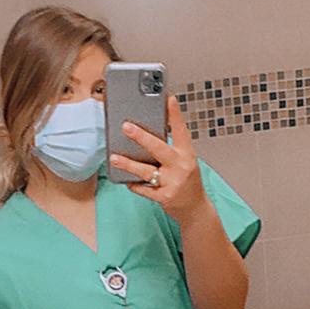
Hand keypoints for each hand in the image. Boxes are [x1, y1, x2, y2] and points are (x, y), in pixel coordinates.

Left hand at [108, 95, 208, 226]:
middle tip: (126, 127)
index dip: (175, 115)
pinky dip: (134, 185)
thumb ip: (170, 151)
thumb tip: (144, 138)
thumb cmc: (187, 183)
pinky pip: (144, 189)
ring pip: (146, 171)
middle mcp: (181, 166)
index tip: (169, 99)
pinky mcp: (165, 197)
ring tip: (114, 158)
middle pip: (159, 148)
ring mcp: (173, 182)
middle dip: (141, 137)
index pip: (182, 131)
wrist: (195, 209)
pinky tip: (127, 181)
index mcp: (187, 154)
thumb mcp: (184, 163)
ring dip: (128, 164)